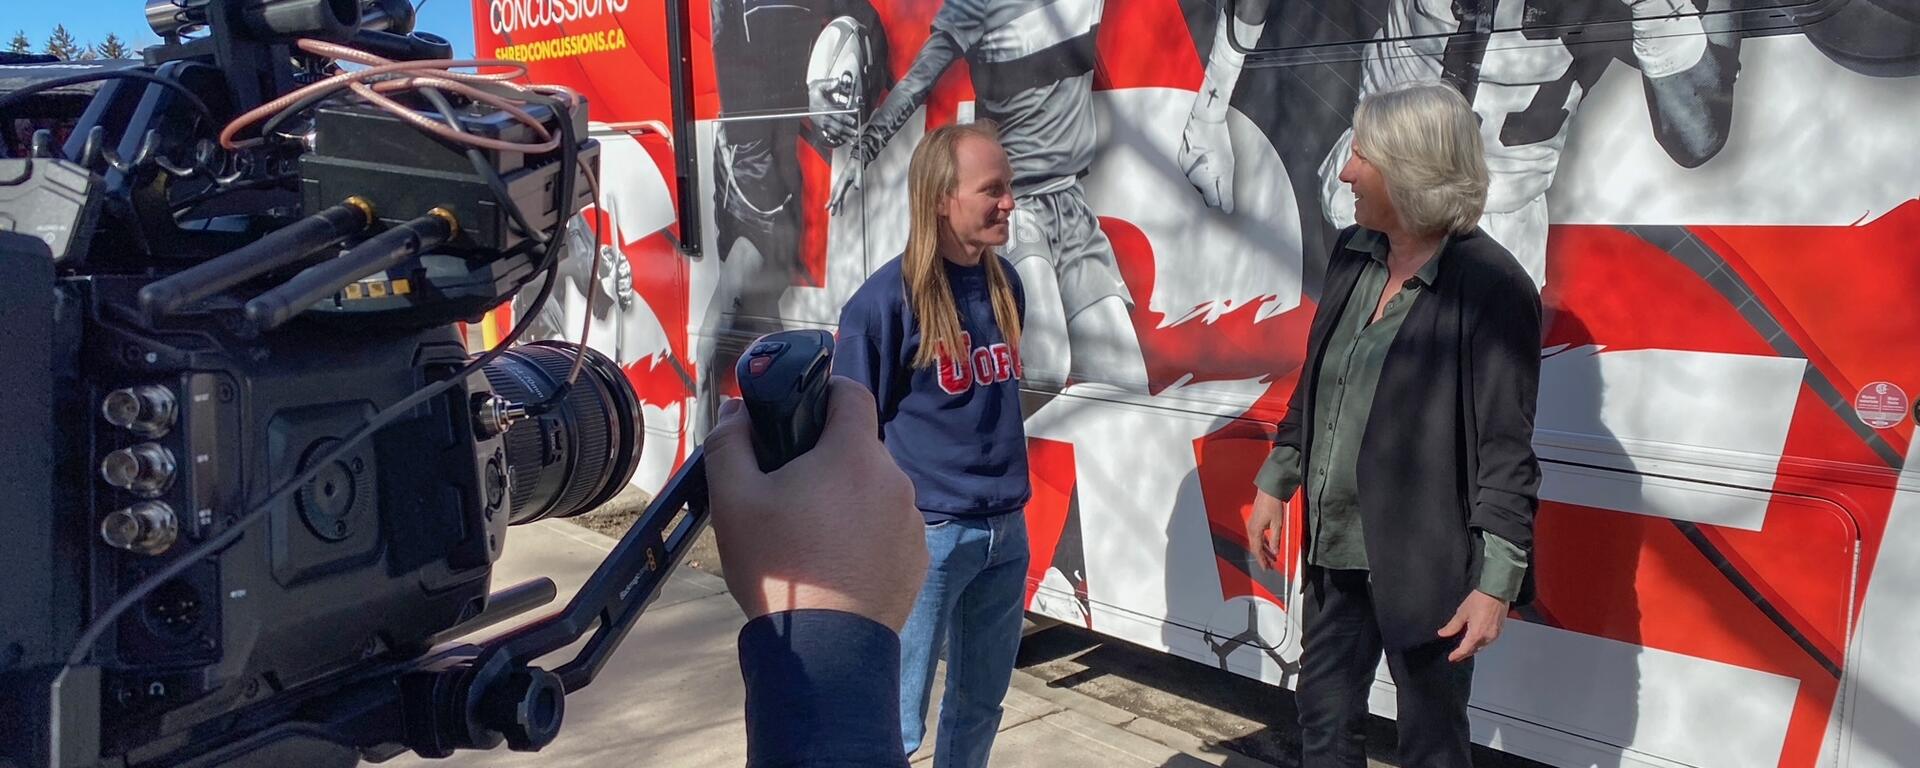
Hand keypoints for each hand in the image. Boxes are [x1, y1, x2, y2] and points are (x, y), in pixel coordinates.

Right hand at [705, 377, 926, 630]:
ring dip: (849, 498)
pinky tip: (837, 563)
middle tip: (790, 488)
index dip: (825, 391)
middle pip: (860, 448)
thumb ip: (730, 443)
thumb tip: (739, 412)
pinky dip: (867, 535)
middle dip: (828, 457)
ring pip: (876, 490)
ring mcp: (911, 522)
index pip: (852, 393)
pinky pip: (889, 530)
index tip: (800, 410)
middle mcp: (894, 480)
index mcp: (854, 455)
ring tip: (812, 534)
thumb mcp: (732, 499)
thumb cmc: (778, 566)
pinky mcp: (918, 559)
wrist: (822, 649)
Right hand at [809, 79, 857, 146]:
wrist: (801, 99)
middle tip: (855, 133)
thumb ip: (828, 83)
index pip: (837, 114)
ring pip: (834, 131)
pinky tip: (843, 139)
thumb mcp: (818, 85)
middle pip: (836, 126)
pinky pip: (830, 133)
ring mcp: (821, 123)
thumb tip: (837, 81)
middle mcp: (822, 117)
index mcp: (823, 107)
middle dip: (847, 130)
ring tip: (852, 140)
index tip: (853, 121)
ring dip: (844, 136)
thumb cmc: (811, 92)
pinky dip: (838, 137)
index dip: (846, 118)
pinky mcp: (821, 126)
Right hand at [825, 159, 861, 215]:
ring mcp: (841, 185)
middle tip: (827, 209)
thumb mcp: (859, 172)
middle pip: (835, 194)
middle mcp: (840, 182)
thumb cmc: (856, 166)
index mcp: (843, 179)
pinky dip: (840, 203)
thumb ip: (857, 180)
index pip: (839, 190)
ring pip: (836, 196)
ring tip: (833, 213)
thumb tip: (857, 188)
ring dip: (834, 204)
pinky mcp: (843, 186)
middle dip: (831, 202)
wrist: (855, 161)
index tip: (834, 204)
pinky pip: (841, 196)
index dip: (836, 197)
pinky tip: (841, 210)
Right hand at [1178, 115, 1235, 213]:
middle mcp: (1189, 176)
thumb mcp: (1228, 167)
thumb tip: (1227, 210)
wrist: (1205, 118)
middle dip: (1214, 186)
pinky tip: (1206, 157)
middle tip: (1222, 170)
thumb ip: (1226, 191)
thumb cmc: (1219, 142)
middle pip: (1204, 192)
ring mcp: (1183, 167)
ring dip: (1207, 176)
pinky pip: (1192, 171)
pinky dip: (1200, 168)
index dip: (1222, 197)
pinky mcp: (1181, 159)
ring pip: (1197, 181)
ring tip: (1214, 161)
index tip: (1227, 190)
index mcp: (1201, 179)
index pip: (1212, 201)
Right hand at [1244, 489, 1284, 569]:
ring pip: (1256, 542)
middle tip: (1269, 566)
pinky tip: (1269, 546)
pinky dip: (1262, 543)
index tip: (1266, 568)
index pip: (1257, 550)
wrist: (1269, 491)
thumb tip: (1275, 552)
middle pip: (1255, 548)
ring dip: (1263, 551)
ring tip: (1270, 559)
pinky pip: (1257, 536)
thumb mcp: (1277, 524)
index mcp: (1255, 531)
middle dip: (1262, 558)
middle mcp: (1251, 529)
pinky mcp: (1254, 522)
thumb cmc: (1273, 506)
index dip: (1262, 560)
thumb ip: (1276, 539)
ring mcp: (1251, 525)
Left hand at [1437, 590, 1509, 661]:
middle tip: (1456, 655)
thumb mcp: (1462, 613)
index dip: (1457, 655)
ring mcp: (1495, 635)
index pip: (1465, 650)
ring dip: (1473, 648)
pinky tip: (1476, 640)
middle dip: (1465, 653)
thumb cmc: (1479, 600)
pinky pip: (1488, 641)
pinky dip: (1481, 642)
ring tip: (1465, 648)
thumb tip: (1442, 634)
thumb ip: (1452, 626)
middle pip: (1474, 650)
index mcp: (1476, 634)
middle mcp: (1487, 637)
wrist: (1496, 592)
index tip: (1451, 658)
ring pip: (1482, 646)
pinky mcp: (1499, 630)